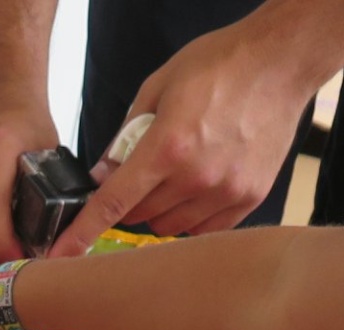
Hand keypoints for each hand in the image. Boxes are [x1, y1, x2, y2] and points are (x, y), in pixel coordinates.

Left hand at [49, 20, 317, 256]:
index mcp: (167, 147)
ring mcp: (226, 191)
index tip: (61, 256)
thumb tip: (102, 177)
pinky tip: (197, 186)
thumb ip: (125, 137)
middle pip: (139, 217)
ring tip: (175, 174)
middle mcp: (197, 177)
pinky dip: (190, 215)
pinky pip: (204, 228)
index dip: (82, 232)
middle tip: (142, 172)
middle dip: (129, 201)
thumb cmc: (219, 65)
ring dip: (159, 210)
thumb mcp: (157, 88)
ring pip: (169, 226)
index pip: (113, 203)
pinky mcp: (250, 197)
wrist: (282, 60)